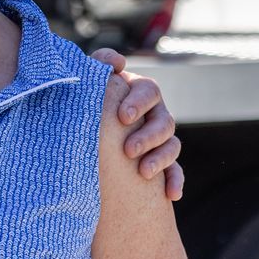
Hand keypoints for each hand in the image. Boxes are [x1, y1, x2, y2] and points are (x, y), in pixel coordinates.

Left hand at [89, 48, 183, 200]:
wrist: (83, 133)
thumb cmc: (87, 102)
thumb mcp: (92, 82)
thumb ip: (100, 64)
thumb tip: (118, 62)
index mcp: (139, 92)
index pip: (149, 91)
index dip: (138, 102)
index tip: (122, 117)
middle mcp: (154, 114)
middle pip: (164, 121)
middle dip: (148, 136)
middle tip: (128, 150)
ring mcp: (160, 139)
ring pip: (172, 146)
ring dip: (161, 159)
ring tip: (144, 173)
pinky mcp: (162, 162)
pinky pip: (175, 172)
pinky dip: (175, 182)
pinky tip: (171, 195)